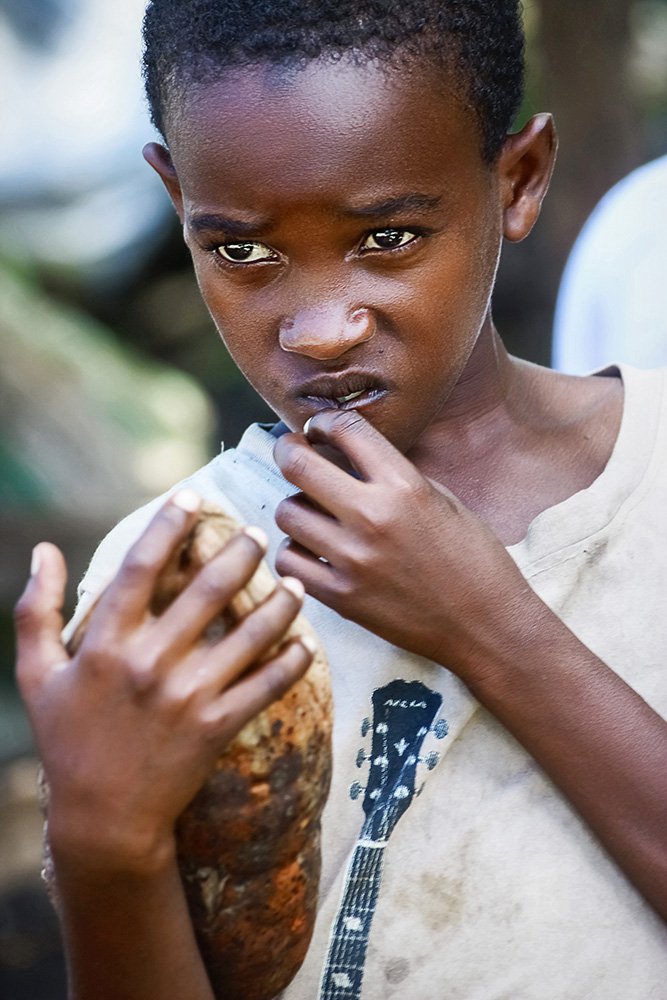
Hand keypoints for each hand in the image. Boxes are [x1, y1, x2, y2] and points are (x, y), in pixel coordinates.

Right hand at [15, 490, 313, 871]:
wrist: (103, 819)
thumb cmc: (67, 740)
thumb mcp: (38, 676)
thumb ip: (36, 610)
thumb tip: (42, 550)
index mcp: (105, 644)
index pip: (139, 568)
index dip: (168, 526)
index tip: (191, 496)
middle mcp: (150, 663)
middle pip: (207, 591)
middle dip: (238, 552)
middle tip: (257, 531)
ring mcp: (188, 697)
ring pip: (249, 634)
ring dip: (280, 601)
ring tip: (297, 579)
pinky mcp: (217, 728)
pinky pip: (265, 686)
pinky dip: (292, 661)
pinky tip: (307, 640)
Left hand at [273, 409, 531, 670]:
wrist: (486, 626)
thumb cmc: (473, 559)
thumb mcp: (443, 500)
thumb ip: (395, 476)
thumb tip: (350, 456)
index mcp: (405, 485)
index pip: (345, 429)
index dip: (323, 421)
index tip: (318, 428)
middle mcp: (373, 516)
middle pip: (297, 464)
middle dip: (288, 450)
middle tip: (290, 452)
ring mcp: (353, 559)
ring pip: (287, 512)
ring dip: (295, 507)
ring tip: (312, 512)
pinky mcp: (341, 597)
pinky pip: (289, 561)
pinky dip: (295, 552)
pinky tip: (312, 552)